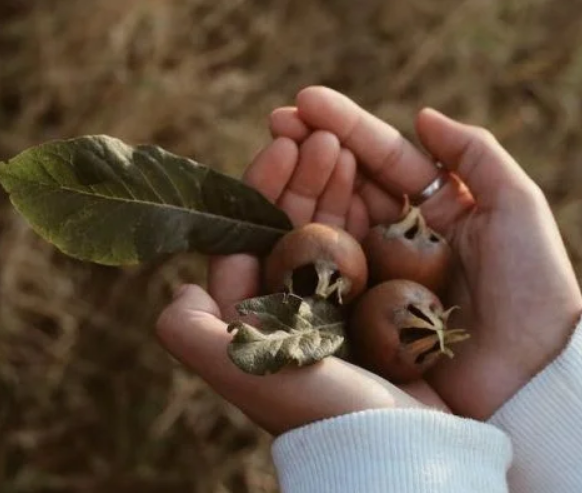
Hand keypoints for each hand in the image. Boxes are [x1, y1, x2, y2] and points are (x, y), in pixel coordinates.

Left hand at [155, 132, 447, 435]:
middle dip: (303, 177)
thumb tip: (174, 289)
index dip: (261, 186)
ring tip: (346, 143)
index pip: (249, 236)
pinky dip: (371, 214)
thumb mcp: (253, 376)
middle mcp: (294, 310)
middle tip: (320, 133)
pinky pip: (370, 249)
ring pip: (330, 231)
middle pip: (291, 226)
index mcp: (259, 319)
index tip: (283, 143)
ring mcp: (338, 305)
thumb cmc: (329, 414)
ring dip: (336, 186)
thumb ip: (199, 337)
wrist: (407, 449)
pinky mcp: (380, 308)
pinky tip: (377, 182)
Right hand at [267, 87, 581, 419]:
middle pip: (351, 185)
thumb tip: (422, 115)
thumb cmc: (533, 287)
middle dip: (313, 150)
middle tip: (278, 122)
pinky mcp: (362, 315)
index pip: (386, 159)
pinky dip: (302, 241)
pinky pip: (326, 271)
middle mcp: (404, 238)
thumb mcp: (516, 206)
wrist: (532, 375)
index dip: (347, 127)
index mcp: (439, 209)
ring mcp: (380, 276)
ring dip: (304, 186)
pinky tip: (277, 213)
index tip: (306, 101)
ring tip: (280, 152)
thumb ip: (474, 153)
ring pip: (333, 222)